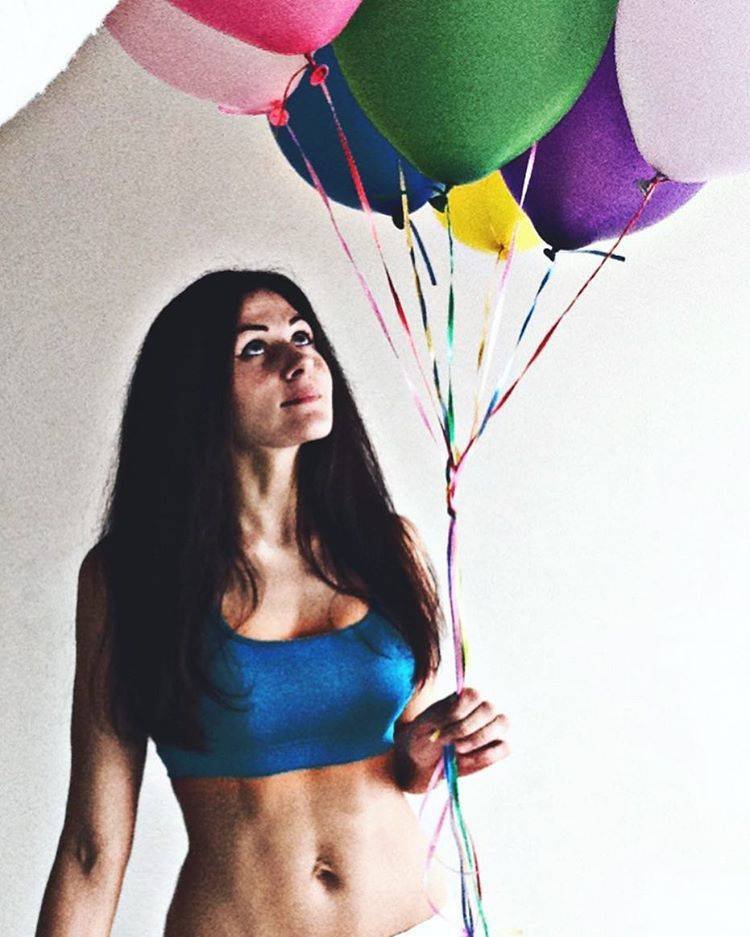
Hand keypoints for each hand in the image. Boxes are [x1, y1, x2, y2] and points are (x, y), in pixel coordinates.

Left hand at [395, 687, 509, 789]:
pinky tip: (464, 760)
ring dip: (477, 740)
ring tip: (456, 750)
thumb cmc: (424, 737)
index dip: (458, 713)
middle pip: (489, 708)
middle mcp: (483, 708)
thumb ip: (442, 716)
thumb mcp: (425, 724)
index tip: (440, 729)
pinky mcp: (498, 747)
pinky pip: (504, 747)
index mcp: (465, 697)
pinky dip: (484, 756)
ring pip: (501, 723)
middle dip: (467, 729)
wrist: (424, 761)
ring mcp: (493, 727)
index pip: (473, 695)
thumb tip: (458, 715)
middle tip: (450, 743)